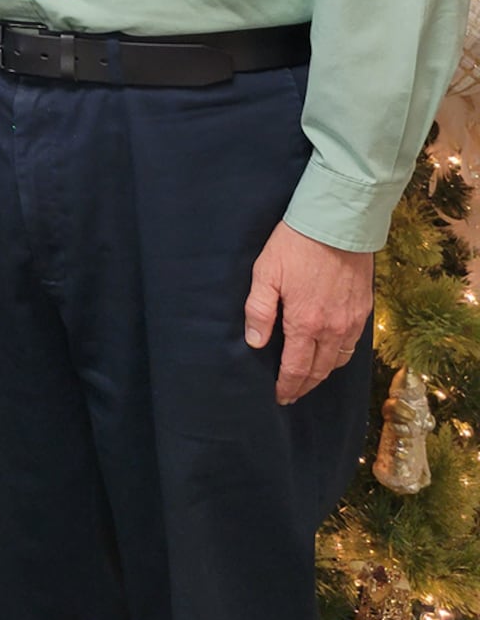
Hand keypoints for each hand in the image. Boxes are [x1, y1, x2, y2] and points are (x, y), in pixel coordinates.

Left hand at [244, 219, 372, 404]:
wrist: (338, 222)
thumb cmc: (296, 245)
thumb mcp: (266, 273)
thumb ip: (259, 311)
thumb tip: (255, 343)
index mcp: (306, 324)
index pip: (296, 369)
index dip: (287, 386)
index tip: (280, 396)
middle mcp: (332, 329)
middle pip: (319, 370)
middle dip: (304, 385)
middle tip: (292, 393)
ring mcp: (351, 320)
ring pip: (339, 360)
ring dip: (323, 373)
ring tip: (309, 376)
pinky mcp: (364, 308)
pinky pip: (353, 343)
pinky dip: (340, 355)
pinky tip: (331, 351)